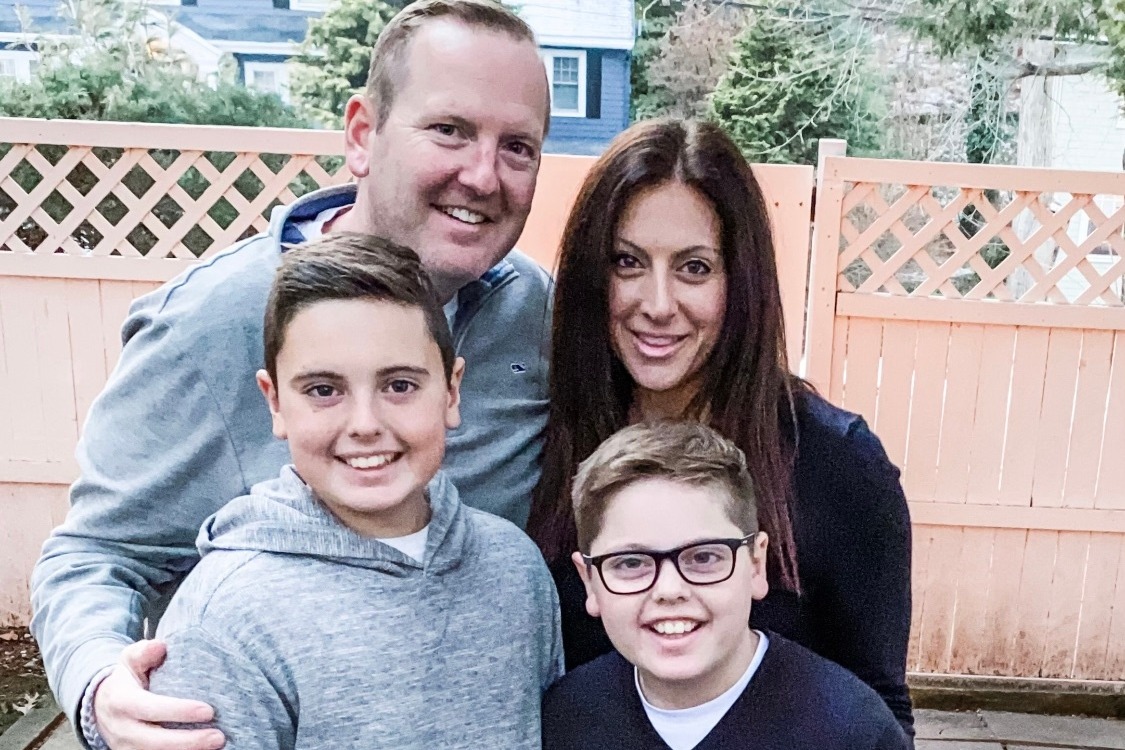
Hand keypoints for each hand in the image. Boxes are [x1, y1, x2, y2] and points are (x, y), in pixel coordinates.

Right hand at [94, 640, 224, 749]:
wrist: (100, 706)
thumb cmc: (126, 680)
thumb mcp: (129, 660)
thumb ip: (143, 652)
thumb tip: (160, 646)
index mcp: (122, 702)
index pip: (151, 709)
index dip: (179, 711)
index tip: (208, 711)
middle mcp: (122, 730)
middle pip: (155, 742)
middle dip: (189, 742)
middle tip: (219, 737)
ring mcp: (126, 748)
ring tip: (217, 746)